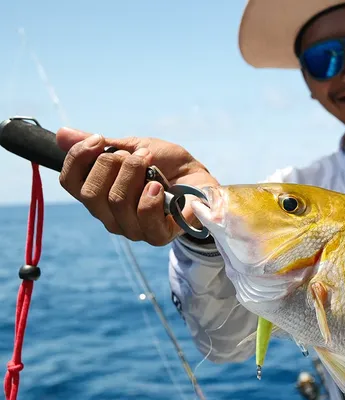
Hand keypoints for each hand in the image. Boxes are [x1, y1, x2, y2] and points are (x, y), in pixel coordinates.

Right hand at [56, 127, 217, 244]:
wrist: (198, 177)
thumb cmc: (164, 166)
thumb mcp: (130, 147)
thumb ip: (100, 147)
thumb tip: (61, 134)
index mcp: (99, 196)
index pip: (70, 182)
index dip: (78, 157)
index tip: (100, 139)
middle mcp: (111, 217)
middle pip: (91, 193)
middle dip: (112, 164)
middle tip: (137, 155)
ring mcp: (134, 229)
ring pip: (116, 201)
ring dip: (135, 173)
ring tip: (150, 164)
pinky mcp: (159, 235)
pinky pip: (144, 219)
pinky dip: (149, 197)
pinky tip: (157, 186)